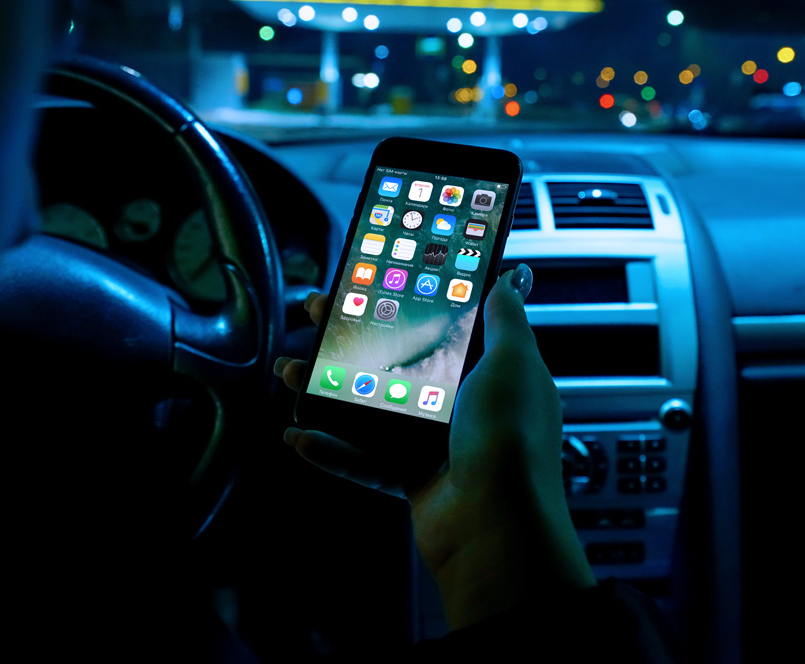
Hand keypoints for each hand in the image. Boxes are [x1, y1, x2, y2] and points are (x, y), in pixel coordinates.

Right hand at [274, 264, 594, 627]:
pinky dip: (332, 451)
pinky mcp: (413, 480)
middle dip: (351, 342)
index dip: (405, 306)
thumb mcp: (513, 362)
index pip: (443, 328)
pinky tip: (301, 435)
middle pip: (397, 365)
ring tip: (291, 372)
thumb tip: (511, 279)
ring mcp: (437, 446)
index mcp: (490, 375)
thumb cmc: (511, 439)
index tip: (370, 286)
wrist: (498, 524)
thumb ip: (506, 319)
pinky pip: (364, 461)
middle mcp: (464, 408)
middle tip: (316, 320)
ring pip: (372, 410)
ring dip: (328, 393)